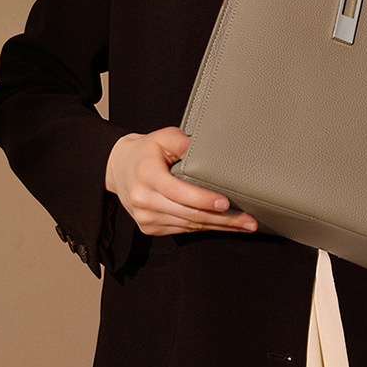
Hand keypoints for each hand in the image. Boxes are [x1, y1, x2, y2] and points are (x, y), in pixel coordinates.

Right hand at [105, 127, 257, 235]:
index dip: (202, 199)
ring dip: (218, 227)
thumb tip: (196, 143)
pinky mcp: (150, 228)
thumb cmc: (146, 151)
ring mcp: (146, 218)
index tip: (224, 203)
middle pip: (188, 214)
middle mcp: (144, 200)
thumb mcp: (161, 137)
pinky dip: (204, 227)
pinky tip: (223, 225)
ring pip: (188, 225)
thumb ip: (179, 140)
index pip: (177, 192)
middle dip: (222, 219)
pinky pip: (182, 229)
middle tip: (248, 220)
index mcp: (146, 175)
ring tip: (243, 225)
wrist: (118, 169)